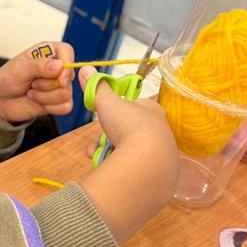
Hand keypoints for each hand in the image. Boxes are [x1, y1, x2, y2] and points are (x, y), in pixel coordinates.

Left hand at [0, 42, 74, 122]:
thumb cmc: (7, 79)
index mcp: (48, 52)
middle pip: (68, 77)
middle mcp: (57, 67)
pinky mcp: (59, 101)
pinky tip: (38, 101)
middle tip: (31, 83)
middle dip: (47, 85)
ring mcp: (59, 85)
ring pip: (66, 94)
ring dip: (45, 97)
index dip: (66, 65)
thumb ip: (38, 66)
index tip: (58, 78)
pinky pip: (66, 107)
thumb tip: (60, 66)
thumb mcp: (18, 69)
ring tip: (31, 92)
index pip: (67, 51)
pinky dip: (51, 107)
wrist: (0, 101)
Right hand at [79, 66, 178, 246]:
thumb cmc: (129, 125)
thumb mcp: (107, 102)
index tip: (103, 118)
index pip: (134, 108)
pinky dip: (118, 169)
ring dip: (109, 153)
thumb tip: (85, 68)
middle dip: (107, 137)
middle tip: (96, 141)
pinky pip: (134, 171)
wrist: (147, 163)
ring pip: (130, 152)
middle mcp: (160, 132)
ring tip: (96, 155)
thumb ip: (96, 87)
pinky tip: (108, 169)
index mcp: (152, 111)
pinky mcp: (158, 178)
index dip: (115, 112)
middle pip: (129, 132)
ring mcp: (161, 156)